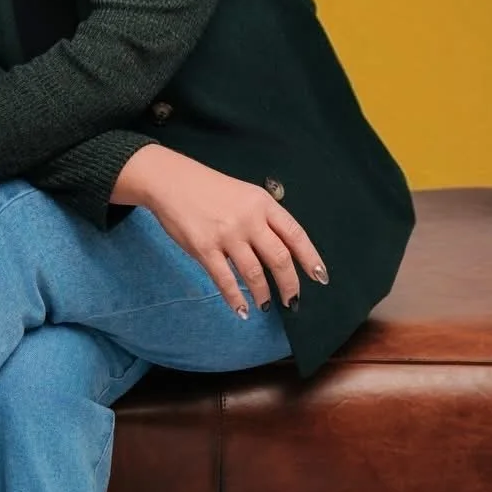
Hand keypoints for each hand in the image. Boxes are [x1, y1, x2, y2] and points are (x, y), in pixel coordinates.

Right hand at [125, 146, 328, 316]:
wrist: (172, 181)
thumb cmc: (210, 189)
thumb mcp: (246, 194)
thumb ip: (265, 218)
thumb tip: (283, 250)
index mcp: (263, 204)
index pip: (295, 234)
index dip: (310, 258)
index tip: (320, 277)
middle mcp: (249, 219)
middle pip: (279, 258)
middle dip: (289, 284)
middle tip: (292, 301)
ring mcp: (227, 235)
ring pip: (254, 273)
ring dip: (263, 294)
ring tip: (266, 305)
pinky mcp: (204, 248)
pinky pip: (225, 279)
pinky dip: (236, 298)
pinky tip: (242, 310)